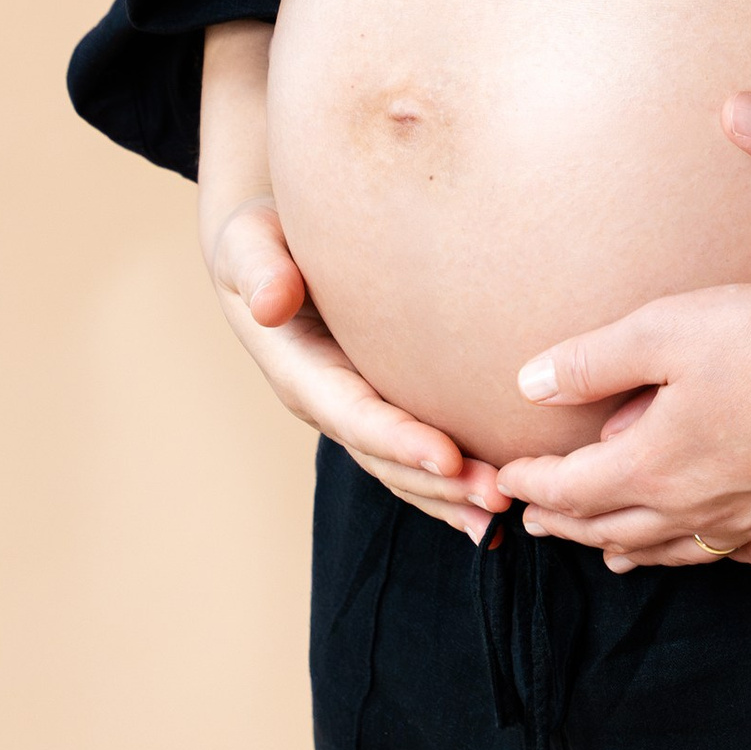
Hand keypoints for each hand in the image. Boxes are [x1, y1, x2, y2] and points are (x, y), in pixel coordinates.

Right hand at [203, 195, 510, 546]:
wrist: (265, 248)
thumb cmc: (260, 239)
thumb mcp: (247, 244)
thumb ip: (258, 270)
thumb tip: (270, 304)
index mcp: (300, 372)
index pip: (354, 415)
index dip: (399, 440)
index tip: (448, 457)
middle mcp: (329, 404)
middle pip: (387, 457)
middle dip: (440, 483)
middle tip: (499, 495)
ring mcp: (356, 411)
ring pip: (404, 469)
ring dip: (452, 495)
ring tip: (503, 510)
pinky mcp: (382, 404)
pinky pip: (416, 455)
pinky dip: (451, 485)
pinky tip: (493, 508)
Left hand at [494, 278, 750, 571]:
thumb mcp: (663, 331)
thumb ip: (591, 361)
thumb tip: (530, 385)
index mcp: (652, 466)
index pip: (570, 489)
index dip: (533, 485)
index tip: (508, 479)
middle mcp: (695, 508)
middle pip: (613, 528)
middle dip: (568, 524)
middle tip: (537, 524)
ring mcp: (750, 520)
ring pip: (673, 551)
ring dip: (628, 549)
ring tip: (606, 551)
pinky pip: (739, 554)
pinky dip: (707, 553)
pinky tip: (709, 545)